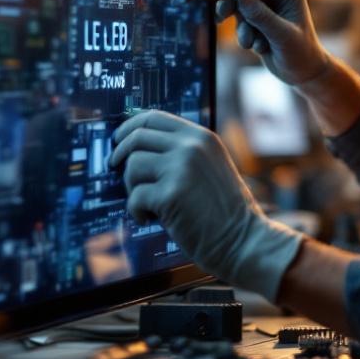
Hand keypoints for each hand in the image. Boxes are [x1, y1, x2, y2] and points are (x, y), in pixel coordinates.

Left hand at [110, 110, 302, 299]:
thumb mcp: (211, 167)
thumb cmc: (226, 212)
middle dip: (120, 154)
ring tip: (147, 204)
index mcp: (201, 137)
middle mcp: (191, 147)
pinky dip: (136, 212)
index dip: (129, 127)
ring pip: (132, 166)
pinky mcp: (171, 194)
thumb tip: (137, 149)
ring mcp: (181, 168)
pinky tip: (150, 219)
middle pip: (136, 137)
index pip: (154, 117)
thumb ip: (183, 153)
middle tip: (115, 168)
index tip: (119, 140)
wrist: (244, 240)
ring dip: (131, 187)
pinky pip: (135, 197)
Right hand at [212, 0, 330, 85]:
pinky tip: (257, 47)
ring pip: (237, 0)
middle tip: (219, 13)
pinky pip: (238, 17)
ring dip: (239, 23)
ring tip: (248, 42)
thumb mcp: (282, 36)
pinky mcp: (255, 16)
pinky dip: (242, 32)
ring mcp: (264, 2)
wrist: (302, 71)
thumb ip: (262, 16)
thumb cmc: (300, 53)